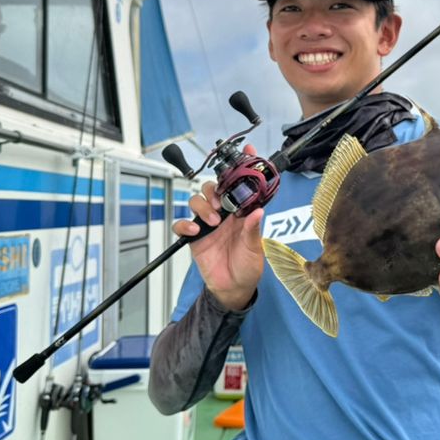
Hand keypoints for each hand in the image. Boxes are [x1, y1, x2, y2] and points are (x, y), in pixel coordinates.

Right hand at [174, 146, 264, 310]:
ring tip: (212, 221)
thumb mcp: (255, 248)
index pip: (240, 186)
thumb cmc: (247, 266)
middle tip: (220, 202)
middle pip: (212, 187)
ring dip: (202, 206)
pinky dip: (185, 224)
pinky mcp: (194, 237)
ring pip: (196, 201)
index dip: (243, 168)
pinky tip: (194, 230)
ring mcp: (207, 224)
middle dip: (214, 189)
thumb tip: (257, 211)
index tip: (248, 151)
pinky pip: (182, 224)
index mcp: (241, 213)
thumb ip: (253, 229)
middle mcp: (223, 214)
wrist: (234, 288)